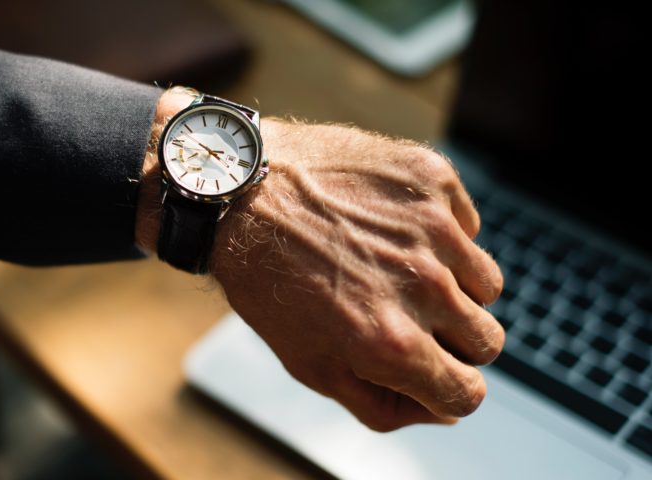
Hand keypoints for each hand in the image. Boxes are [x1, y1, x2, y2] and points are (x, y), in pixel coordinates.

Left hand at [210, 119, 503, 430]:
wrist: (240, 192)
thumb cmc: (268, 282)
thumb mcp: (309, 364)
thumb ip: (381, 404)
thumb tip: (441, 411)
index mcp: (391, 344)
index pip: (467, 393)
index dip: (447, 388)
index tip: (429, 369)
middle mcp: (423, 287)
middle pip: (487, 341)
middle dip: (452, 340)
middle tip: (405, 313)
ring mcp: (433, 228)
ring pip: (487, 284)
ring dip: (452, 285)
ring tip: (396, 268)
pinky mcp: (432, 179)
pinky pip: (468, 226)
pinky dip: (441, 234)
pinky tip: (390, 226)